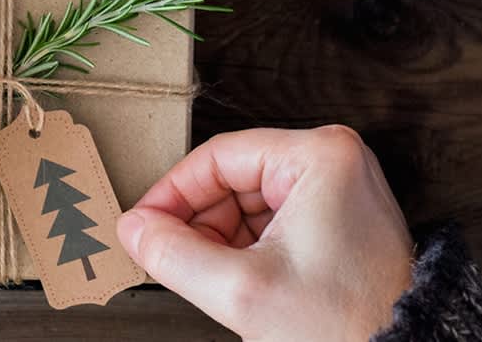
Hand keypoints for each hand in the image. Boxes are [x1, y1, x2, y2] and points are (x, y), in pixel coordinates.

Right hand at [116, 126, 412, 340]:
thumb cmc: (346, 325)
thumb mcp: (241, 291)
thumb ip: (174, 254)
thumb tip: (135, 229)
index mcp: (320, 157)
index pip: (218, 157)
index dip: (171, 193)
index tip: (143, 224)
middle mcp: (334, 164)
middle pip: (232, 179)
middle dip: (196, 222)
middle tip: (166, 256)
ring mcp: (338, 192)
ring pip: (247, 203)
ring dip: (217, 239)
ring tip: (206, 277)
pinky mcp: (337, 221)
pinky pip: (271, 222)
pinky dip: (243, 249)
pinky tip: (233, 279)